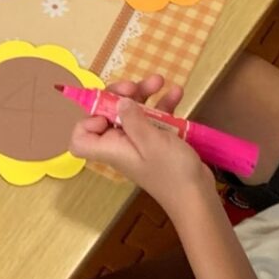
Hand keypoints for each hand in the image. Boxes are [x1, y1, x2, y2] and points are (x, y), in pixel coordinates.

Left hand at [70, 79, 210, 212]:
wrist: (197, 197)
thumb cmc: (171, 172)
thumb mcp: (151, 141)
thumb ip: (132, 119)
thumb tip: (119, 101)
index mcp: (111, 148)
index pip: (80, 139)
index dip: (86, 121)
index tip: (106, 109)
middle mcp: (121, 145)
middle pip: (108, 115)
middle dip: (120, 96)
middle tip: (135, 86)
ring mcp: (140, 143)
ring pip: (133, 112)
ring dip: (144, 94)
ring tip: (159, 81)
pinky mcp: (157, 141)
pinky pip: (154, 118)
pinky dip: (163, 105)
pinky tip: (176, 93)